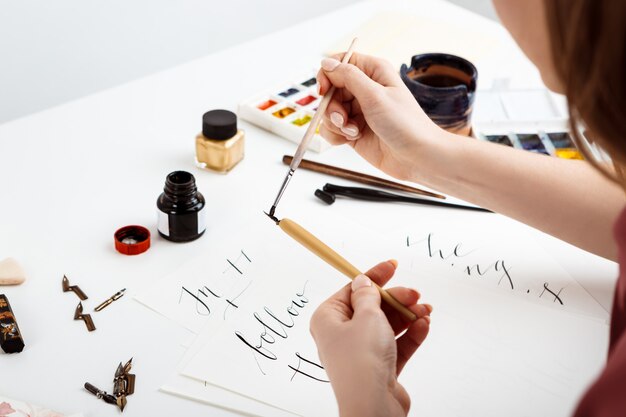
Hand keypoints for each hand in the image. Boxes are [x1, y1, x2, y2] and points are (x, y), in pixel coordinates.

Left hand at [310, 260, 430, 416]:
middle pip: (372, 307)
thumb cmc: (361, 362)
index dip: (374, 276)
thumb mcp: (367, 316)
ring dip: (407, 316)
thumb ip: (369, 296)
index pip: (352, 289)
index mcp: (328, 319)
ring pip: (387, 325)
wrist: (373, 405)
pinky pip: (396, 344)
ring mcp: (361, 352)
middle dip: (396, 299)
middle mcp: (341, 335)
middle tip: (414, 294)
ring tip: (424, 310)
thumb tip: (362, 281)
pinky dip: (411, 334)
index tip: (392, 266)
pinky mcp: (379, 367)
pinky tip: (424, 325)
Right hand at [317, 53, 443, 180]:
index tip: (323, 91)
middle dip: (331, 106)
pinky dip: (336, 135)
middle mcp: (364, 89)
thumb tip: (326, 63)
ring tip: (353, 131)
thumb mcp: (375, 95)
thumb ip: (348, 76)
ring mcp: (358, 111)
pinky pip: (331, 129)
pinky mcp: (353, 130)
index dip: (327, 76)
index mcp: (373, 72)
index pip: (338, 63)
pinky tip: (351, 139)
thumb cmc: (405, 124)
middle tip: (343, 119)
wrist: (416, 156)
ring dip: (335, 123)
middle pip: (330, 90)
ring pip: (328, 111)